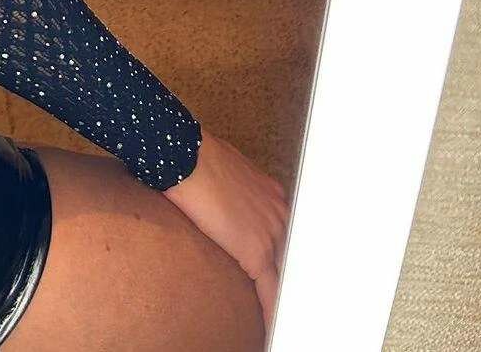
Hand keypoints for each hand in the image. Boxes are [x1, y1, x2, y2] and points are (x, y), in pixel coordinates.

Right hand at [163, 129, 289, 338]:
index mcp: (273, 195)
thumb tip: (223, 197)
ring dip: (280, 294)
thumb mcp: (226, 170)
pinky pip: (269, 289)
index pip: (283, 233)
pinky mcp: (256, 253)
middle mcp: (279, 214)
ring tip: (282, 313)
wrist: (187, 158)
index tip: (280, 267)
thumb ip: (236, 190)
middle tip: (293, 299)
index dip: (281, 252)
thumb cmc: (196, 157)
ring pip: (283, 274)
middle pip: (289, 255)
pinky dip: (271, 309)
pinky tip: (272, 323)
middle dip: (288, 276)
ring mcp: (271, 234)